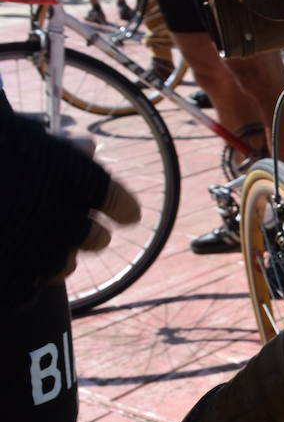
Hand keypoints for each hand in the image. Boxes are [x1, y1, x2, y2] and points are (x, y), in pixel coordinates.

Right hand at [0, 116, 139, 305]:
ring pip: (59, 266)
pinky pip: (21, 288)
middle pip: (90, 236)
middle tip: (95, 237)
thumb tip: (87, 147)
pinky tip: (26, 280)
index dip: (122, 207)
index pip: (109, 196)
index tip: (129, 215)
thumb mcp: (16, 133)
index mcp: (60, 167)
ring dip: (61, 262)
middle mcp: (46, 207)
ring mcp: (18, 242)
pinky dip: (26, 284)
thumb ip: (51, 144)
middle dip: (93, 237)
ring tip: (60, 260)